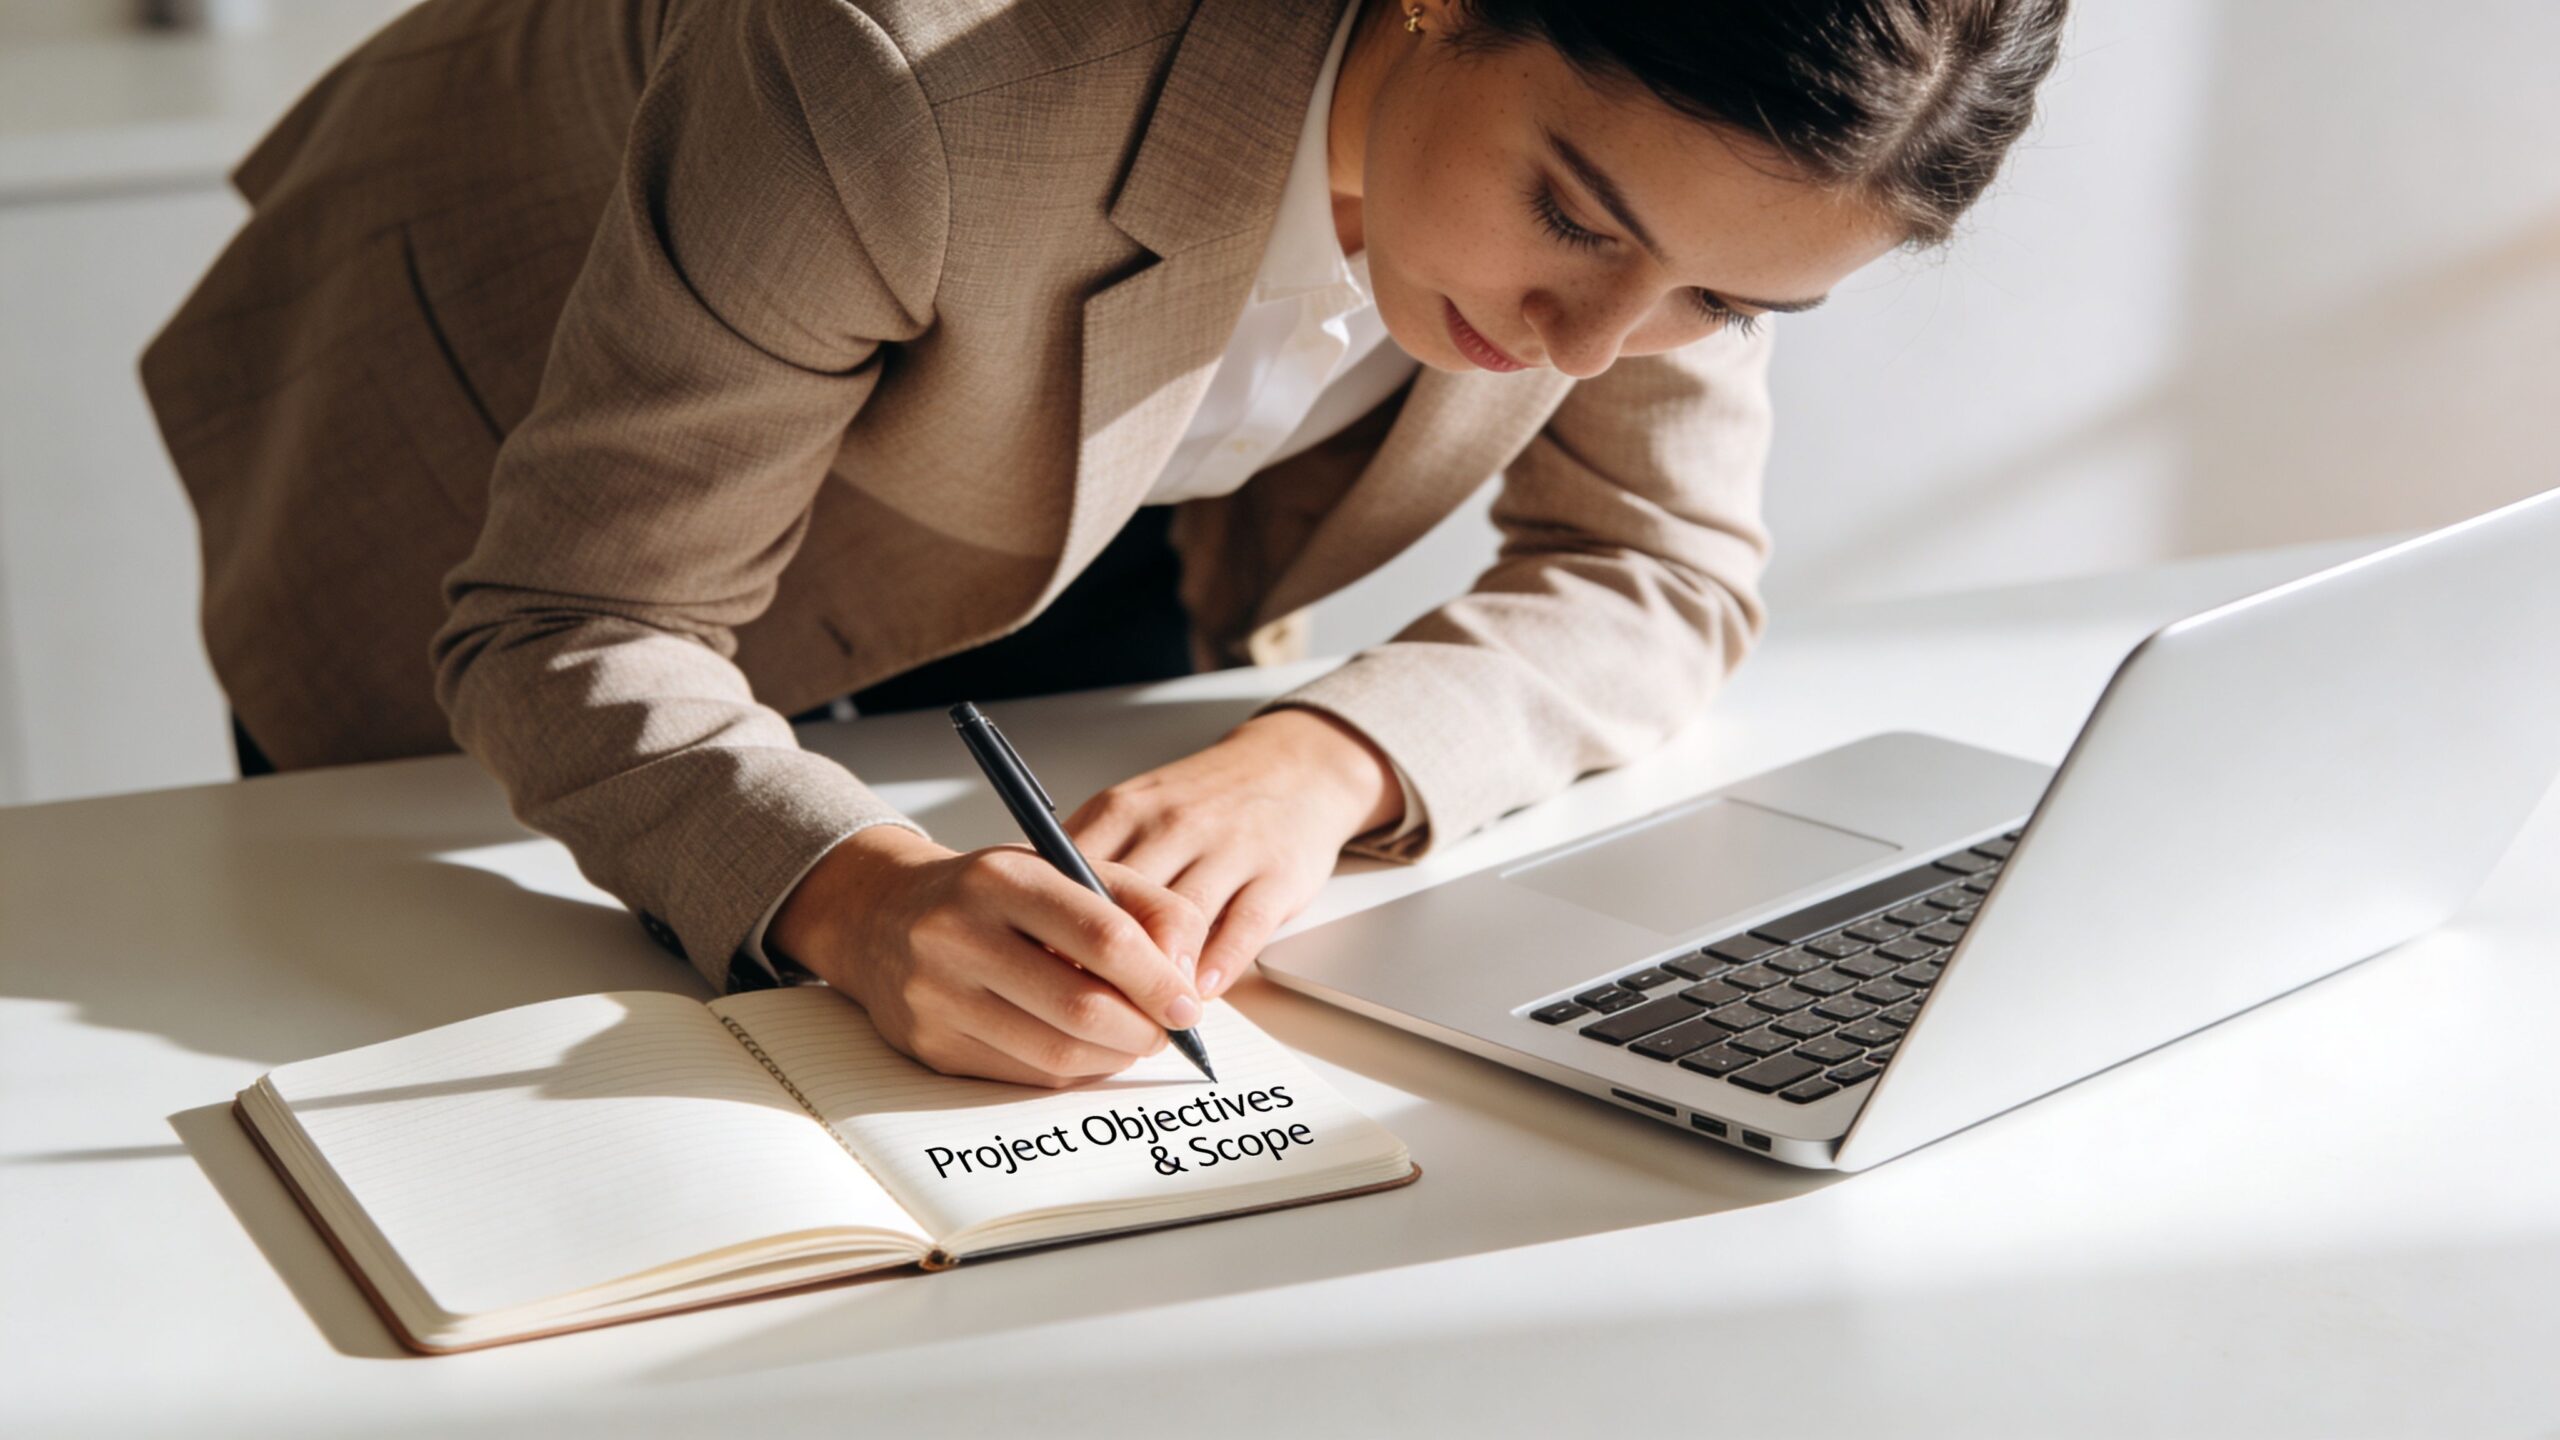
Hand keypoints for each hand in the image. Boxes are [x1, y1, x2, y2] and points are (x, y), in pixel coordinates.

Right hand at [769, 825, 1209, 1086]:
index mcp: (1001, 878)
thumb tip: (1187, 971)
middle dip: (1142, 1028)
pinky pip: (1027, 1076)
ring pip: (1056, 1052)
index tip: (1187, 1001)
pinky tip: (1088, 1049)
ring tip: (1133, 1038)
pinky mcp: (932, 1046)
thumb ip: (1140, 904)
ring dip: (1114, 1056)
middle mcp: (959, 935)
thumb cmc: (990, 893)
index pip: (1101, 934)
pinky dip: (1075, 1070)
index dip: (1157, 977)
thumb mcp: (1063, 868)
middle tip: (1166, 1029)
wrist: (882, 916)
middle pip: (1081, 1006)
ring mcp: (938, 996)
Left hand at [1065, 708, 1401, 999]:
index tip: (1041, 976)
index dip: (1052, 934)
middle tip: (1089, 1012)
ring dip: (1160, 974)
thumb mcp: (1132, 813)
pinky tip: (1201, 991)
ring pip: (1181, 920)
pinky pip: (1243, 928)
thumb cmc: (1200, 802)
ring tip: (1144, 1014)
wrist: (1292, 764)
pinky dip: (1219, 966)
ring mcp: (1228, 847)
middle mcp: (1172, 825)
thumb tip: (1038, 934)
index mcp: (1123, 811)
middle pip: (1124, 905)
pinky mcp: (1277, 873)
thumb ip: (1089, 864)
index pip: (1072, 877)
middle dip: (1103, 965)